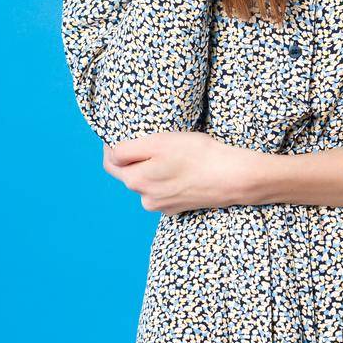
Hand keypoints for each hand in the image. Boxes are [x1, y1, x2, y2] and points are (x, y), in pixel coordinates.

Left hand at [103, 131, 265, 214]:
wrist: (231, 177)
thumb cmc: (196, 155)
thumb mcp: (157, 143)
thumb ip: (127, 151)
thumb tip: (111, 154)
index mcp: (136, 181)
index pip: (111, 163)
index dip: (112, 146)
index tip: (122, 135)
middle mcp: (145, 197)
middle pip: (129, 173)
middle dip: (135, 158)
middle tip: (153, 142)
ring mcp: (162, 205)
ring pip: (148, 182)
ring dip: (153, 170)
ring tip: (172, 156)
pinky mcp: (178, 208)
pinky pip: (164, 191)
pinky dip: (168, 180)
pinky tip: (183, 170)